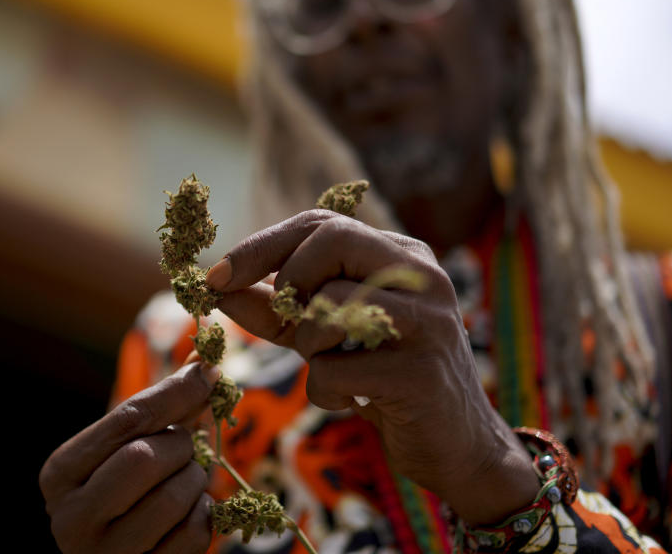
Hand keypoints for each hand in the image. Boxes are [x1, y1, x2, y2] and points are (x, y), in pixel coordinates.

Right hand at [39, 362, 220, 552]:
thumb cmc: (122, 492)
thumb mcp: (124, 447)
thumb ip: (158, 407)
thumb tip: (203, 364)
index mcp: (60, 473)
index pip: (125, 419)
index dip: (175, 392)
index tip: (209, 373)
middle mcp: (72, 517)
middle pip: (145, 457)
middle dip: (180, 445)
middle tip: (184, 448)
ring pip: (174, 496)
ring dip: (195, 479)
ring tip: (185, 480)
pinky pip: (193, 533)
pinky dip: (203, 514)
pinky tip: (188, 512)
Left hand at [206, 210, 538, 523]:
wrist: (456, 446)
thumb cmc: (385, 381)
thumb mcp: (324, 337)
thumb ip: (277, 309)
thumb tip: (217, 287)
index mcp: (401, 255)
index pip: (321, 224)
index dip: (260, 246)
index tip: (215, 276)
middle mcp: (422, 275)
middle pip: (332, 239)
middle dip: (289, 283)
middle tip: (289, 324)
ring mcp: (429, 320)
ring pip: (329, 305)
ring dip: (308, 346)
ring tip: (331, 367)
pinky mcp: (422, 371)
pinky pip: (335, 369)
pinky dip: (325, 392)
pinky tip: (352, 401)